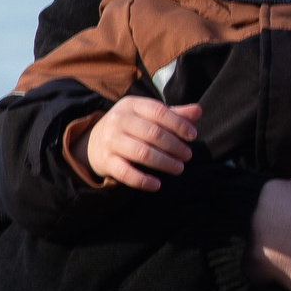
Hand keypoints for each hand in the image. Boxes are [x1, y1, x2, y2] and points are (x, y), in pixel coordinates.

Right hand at [81, 98, 200, 190]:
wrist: (92, 143)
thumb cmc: (130, 127)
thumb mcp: (148, 115)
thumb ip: (174, 114)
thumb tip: (198, 112)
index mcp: (131, 105)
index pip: (158, 111)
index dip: (178, 124)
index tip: (193, 136)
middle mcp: (119, 121)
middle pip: (152, 133)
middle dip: (174, 146)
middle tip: (188, 155)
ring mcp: (111, 141)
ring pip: (142, 153)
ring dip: (164, 162)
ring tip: (179, 168)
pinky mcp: (106, 162)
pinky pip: (126, 173)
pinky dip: (143, 181)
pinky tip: (157, 185)